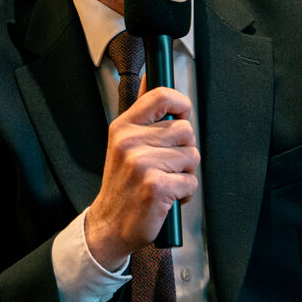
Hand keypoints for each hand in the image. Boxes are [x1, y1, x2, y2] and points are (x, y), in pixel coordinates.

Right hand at [85, 85, 199, 268]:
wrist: (109, 225)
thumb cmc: (122, 185)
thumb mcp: (123, 143)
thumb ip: (142, 113)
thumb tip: (152, 76)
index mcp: (123, 127)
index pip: (161, 96)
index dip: (181, 103)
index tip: (182, 114)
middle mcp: (130, 142)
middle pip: (185, 130)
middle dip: (184, 150)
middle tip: (167, 165)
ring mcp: (142, 164)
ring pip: (192, 156)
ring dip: (185, 173)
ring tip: (166, 181)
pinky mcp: (156, 186)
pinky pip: (191, 181)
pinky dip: (185, 193)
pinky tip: (168, 197)